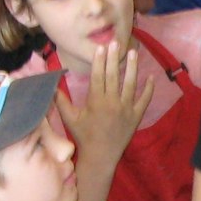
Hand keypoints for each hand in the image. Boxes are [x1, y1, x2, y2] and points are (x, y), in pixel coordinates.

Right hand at [58, 41, 151, 166]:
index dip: (100, 60)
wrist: (100, 157)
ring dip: (132, 67)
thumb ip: (61, 101)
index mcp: (96, 101)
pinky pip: (144, 100)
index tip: (101, 47)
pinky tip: (150, 77)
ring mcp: (126, 109)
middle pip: (113, 76)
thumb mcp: (70, 118)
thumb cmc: (83, 136)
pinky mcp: (136, 117)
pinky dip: (148, 89)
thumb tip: (50, 85)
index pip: (98, 76)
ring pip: (130, 84)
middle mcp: (112, 103)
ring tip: (133, 52)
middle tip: (116, 43)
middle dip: (114, 58)